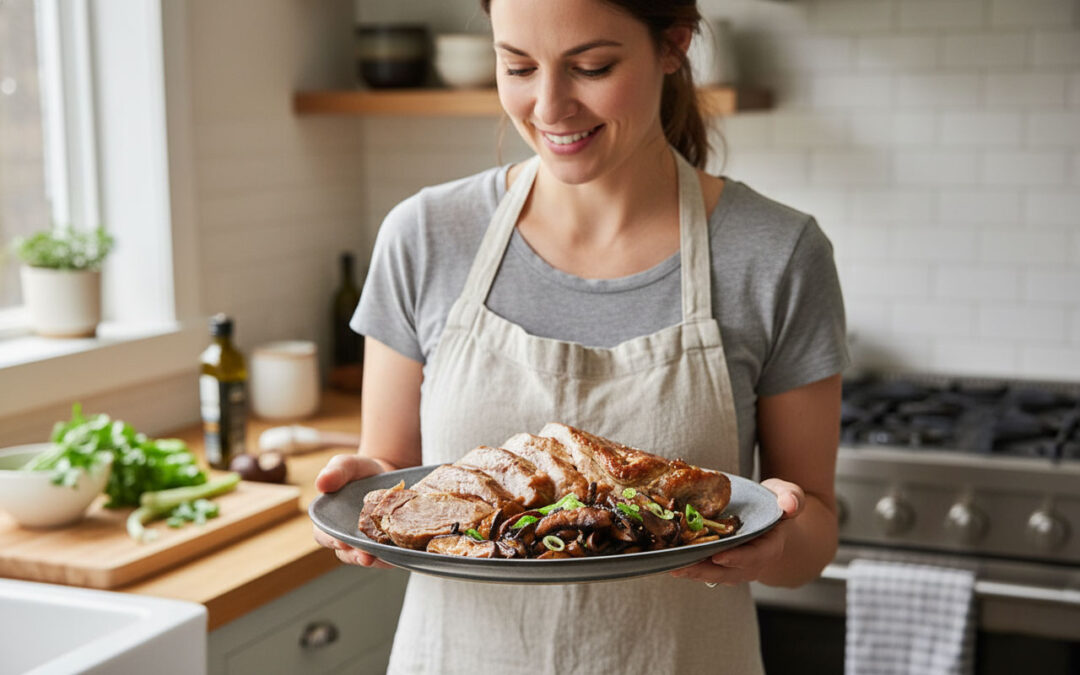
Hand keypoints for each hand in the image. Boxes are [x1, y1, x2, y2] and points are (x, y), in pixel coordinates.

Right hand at [311, 453, 394, 568]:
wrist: (390, 475)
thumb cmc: (362, 472)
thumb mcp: (348, 465)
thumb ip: (335, 472)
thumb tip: (321, 483)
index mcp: (331, 522)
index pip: (324, 535)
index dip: (331, 540)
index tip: (341, 541)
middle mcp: (348, 537)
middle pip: (347, 553)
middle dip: (356, 557)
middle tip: (365, 558)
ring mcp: (369, 544)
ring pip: (370, 558)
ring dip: (377, 560)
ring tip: (384, 558)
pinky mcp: (389, 546)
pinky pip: (391, 555)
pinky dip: (396, 555)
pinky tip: (404, 553)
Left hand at [669, 477, 803, 586]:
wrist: (771, 515)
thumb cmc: (777, 502)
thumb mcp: (787, 493)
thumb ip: (791, 497)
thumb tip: (789, 505)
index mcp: (771, 546)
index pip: (756, 556)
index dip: (738, 558)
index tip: (718, 556)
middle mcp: (753, 561)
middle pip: (730, 572)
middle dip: (705, 571)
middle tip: (682, 567)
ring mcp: (737, 565)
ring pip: (715, 574)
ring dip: (693, 572)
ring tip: (670, 567)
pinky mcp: (722, 562)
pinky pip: (706, 567)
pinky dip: (689, 566)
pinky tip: (669, 560)